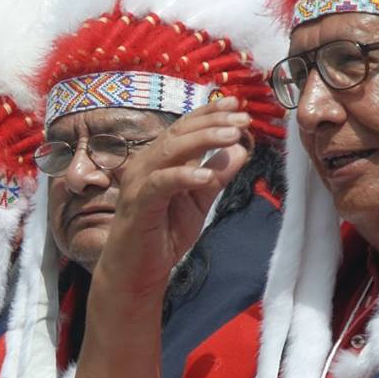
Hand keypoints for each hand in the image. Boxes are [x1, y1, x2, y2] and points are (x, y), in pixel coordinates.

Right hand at [95, 99, 253, 302]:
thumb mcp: (199, 202)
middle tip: (242, 118)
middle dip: (212, 122)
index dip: (209, 113)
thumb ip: (217, 176)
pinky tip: (207, 175)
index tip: (237, 105)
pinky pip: (161, 183)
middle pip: (179, 133)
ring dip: (203, 140)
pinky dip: (184, 176)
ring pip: (170, 151)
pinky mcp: (138, 203)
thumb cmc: (162, 235)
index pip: (184, 128)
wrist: (136, 272)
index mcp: (159, 160)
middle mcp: (145, 164)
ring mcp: (139, 182)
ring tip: (232, 135)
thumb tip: (240, 149)